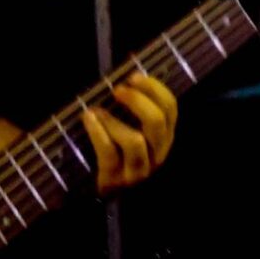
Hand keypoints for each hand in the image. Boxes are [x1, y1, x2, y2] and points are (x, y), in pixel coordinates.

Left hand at [82, 72, 177, 194]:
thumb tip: (127, 68)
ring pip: (135, 141)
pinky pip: (109, 153)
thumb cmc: (110, 148)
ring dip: (114, 120)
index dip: (155, 88)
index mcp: (163, 137)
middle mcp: (156, 155)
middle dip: (138, 100)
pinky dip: (98, 132)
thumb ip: (131, 105)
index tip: (133, 76)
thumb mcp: (127, 126)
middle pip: (157, 122)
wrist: (91, 190)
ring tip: (96, 110)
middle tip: (118, 89)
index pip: (170, 108)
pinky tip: (88, 118)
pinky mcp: (114, 180)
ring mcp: (136, 171)